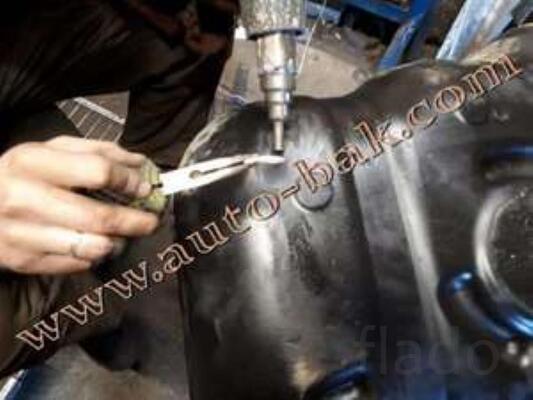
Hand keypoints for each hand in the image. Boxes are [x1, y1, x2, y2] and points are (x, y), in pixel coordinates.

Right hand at [0, 136, 158, 274]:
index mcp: (32, 161)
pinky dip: (92, 256)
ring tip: (122, 236)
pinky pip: (74, 264)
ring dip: (116, 242)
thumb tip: (139, 163)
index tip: (144, 188)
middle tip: (149, 221)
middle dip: (134, 221)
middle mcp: (22, 197)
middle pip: (98, 217)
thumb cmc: (23, 175)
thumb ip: (98, 152)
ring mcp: (19, 232)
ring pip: (90, 246)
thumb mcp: (53, 151)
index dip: (128, 181)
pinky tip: (93, 245)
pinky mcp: (21, 260)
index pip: (97, 172)